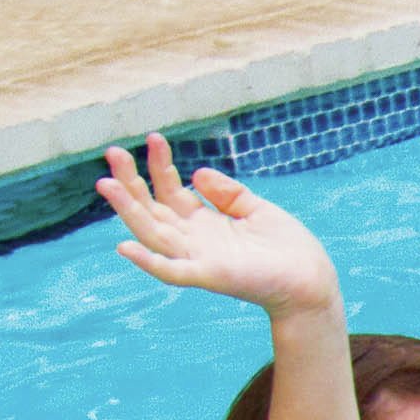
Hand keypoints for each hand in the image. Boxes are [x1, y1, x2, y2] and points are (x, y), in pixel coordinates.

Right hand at [104, 136, 339, 321]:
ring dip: (128, 211)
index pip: (170, 190)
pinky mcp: (209, 276)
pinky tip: (124, 246)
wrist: (312, 282)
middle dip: (130, 181)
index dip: (160, 165)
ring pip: (152, 233)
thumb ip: (227, 193)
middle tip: (113, 151)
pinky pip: (172, 272)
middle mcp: (193, 240)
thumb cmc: (286, 249)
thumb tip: (196, 173)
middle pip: (151, 208)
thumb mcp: (256, 210)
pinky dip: (148, 262)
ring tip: (107, 184)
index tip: (154, 137)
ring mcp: (198, 259)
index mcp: (203, 223)